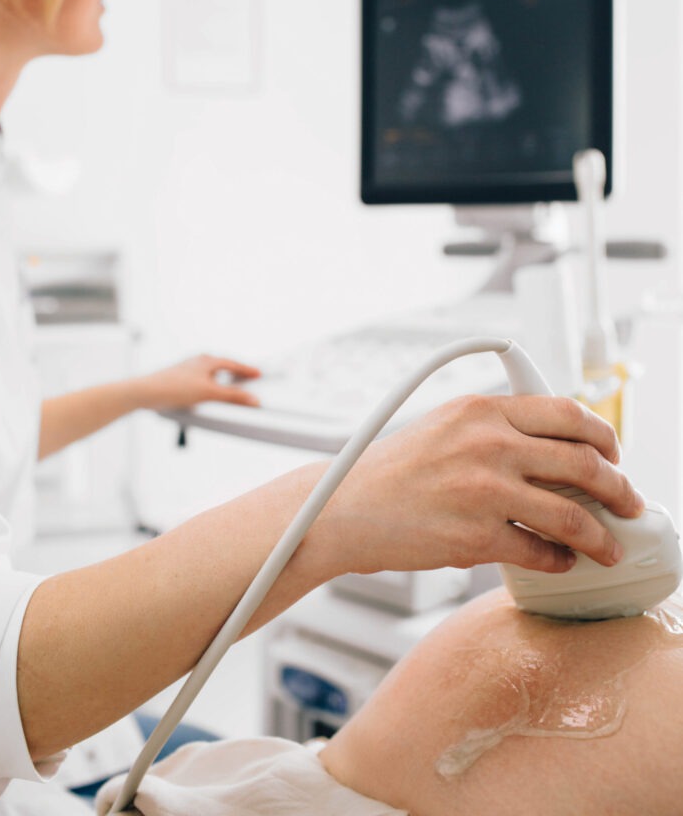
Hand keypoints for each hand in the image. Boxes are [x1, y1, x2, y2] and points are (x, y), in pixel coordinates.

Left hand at [134, 354, 261, 410]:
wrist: (145, 392)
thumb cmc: (173, 388)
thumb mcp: (208, 393)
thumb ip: (232, 396)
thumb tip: (252, 398)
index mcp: (207, 360)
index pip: (233, 363)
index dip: (247, 370)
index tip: (258, 373)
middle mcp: (197, 361)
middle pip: (222, 366)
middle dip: (235, 373)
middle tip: (247, 379)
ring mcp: (187, 369)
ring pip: (210, 374)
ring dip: (221, 381)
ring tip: (229, 390)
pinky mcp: (178, 379)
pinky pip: (200, 381)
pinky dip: (209, 386)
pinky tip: (206, 397)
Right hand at [320, 394, 642, 576]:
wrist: (342, 507)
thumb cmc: (388, 471)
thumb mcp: (443, 426)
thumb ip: (494, 428)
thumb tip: (550, 449)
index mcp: (482, 409)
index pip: (568, 413)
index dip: (604, 435)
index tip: (613, 453)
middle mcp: (488, 444)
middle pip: (583, 462)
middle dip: (619, 487)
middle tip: (628, 501)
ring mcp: (485, 491)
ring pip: (573, 515)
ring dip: (602, 536)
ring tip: (609, 546)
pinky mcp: (476, 538)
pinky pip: (541, 553)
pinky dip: (560, 561)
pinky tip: (561, 561)